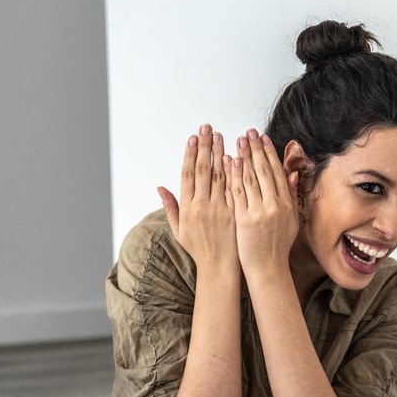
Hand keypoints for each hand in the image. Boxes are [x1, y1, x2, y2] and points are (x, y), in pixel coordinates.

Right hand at [158, 124, 239, 274]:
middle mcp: (203, 206)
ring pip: (220, 176)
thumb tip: (160, 188)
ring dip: (220, 153)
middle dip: (205, 147)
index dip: (190, 154)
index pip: (188, 175)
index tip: (192, 138)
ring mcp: (220, 209)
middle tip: (207, 128)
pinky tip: (235, 156)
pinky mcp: (235, 213)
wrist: (219, 268)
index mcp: (188, 208)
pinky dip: (235, 172)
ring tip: (221, 136)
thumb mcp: (179, 230)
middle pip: (204, 170)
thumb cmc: (199, 249)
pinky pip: (235, 189)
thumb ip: (170, 207)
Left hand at [229, 129, 299, 279]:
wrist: (267, 268)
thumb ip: (292, 196)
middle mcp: (275, 206)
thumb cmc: (278, 245)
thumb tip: (293, 175)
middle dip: (255, 149)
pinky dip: (233, 176)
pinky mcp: (244, 219)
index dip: (269, 153)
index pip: (277, 172)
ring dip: (244, 157)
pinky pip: (237, 193)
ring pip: (250, 179)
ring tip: (238, 141)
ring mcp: (259, 212)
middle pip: (264, 171)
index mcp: (287, 204)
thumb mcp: (292, 220)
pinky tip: (230, 161)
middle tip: (249, 132)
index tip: (262, 138)